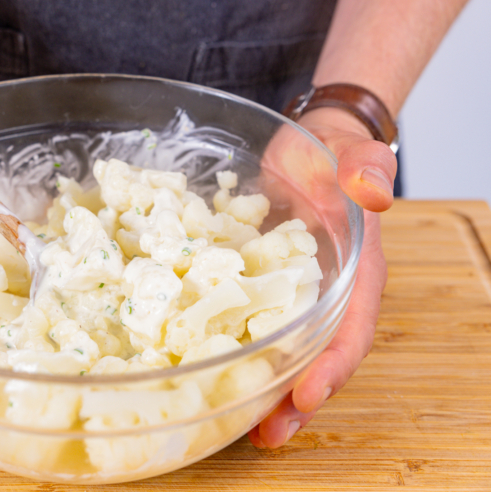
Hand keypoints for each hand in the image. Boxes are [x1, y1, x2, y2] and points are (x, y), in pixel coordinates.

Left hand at [249, 107, 395, 447]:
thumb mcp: (350, 153)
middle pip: (318, 359)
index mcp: (357, 275)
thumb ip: (366, 167)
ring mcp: (291, 297)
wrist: (305, 148)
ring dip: (267, 391)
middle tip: (266, 434)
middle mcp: (326, 297)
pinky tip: (209, 372)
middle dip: (295, 400)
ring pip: (284, 354)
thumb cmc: (330, 153)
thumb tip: (373, 191)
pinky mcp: (259, 289)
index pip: (352, 330)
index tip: (306, 394)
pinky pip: (250, 327)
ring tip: (242, 427)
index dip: (332, 367)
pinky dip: (236, 354)